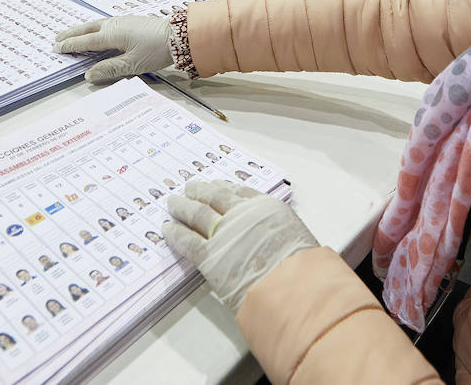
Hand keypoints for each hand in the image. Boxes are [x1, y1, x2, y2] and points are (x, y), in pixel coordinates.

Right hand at [53, 16, 172, 83]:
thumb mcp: (133, 65)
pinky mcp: (129, 21)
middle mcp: (114, 24)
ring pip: (95, 24)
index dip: (70, 45)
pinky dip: (92, 27)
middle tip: (56, 38)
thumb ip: (109, 69)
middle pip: (87, 29)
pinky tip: (94, 30)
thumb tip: (89, 75)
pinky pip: (104, 23)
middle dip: (71, 33)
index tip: (56, 47)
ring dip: (81, 29)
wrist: (179, 36)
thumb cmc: (157, 50)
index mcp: (112, 35)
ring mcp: (122, 20)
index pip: (85, 42)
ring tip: (70, 33)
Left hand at [163, 180, 318, 312]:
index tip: (215, 184)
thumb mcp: (297, 238)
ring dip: (182, 207)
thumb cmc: (304, 268)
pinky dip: (175, 234)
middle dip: (200, 192)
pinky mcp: (209, 256)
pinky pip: (187, 241)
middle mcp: (243, 215)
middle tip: (189, 187)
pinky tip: (167, 229)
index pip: (240, 192)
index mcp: (266, 207)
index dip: (224, 188)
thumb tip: (273, 239)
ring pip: (196, 214)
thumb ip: (279, 232)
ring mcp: (224, 233)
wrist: (294, 287)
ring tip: (172, 203)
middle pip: (215, 197)